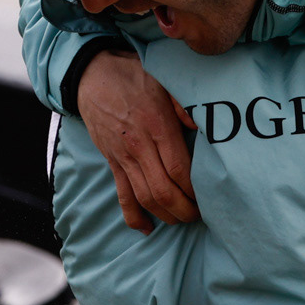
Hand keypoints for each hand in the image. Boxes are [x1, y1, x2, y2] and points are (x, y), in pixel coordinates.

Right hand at [76, 50, 198, 232]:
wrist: (93, 75)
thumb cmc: (136, 76)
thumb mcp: (165, 81)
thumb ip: (184, 105)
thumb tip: (202, 127)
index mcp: (157, 127)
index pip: (178, 169)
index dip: (195, 189)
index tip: (210, 197)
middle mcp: (139, 147)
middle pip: (163, 190)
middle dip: (185, 209)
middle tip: (202, 215)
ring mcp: (123, 158)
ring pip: (144, 197)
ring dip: (165, 215)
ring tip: (184, 220)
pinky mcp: (112, 162)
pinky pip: (122, 195)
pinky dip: (133, 215)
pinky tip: (147, 228)